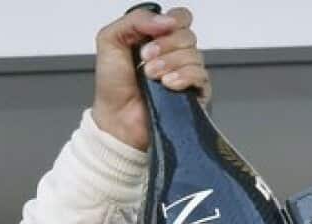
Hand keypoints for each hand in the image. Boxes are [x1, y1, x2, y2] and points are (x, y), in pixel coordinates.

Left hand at [92, 6, 210, 150]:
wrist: (115, 118)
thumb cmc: (113, 86)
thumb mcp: (110, 41)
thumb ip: (134, 20)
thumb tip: (165, 20)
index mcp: (159, 38)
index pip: (181, 18)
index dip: (172, 21)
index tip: (153, 34)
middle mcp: (175, 53)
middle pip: (188, 34)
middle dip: (164, 45)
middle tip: (144, 59)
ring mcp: (186, 72)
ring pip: (194, 54)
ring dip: (169, 63)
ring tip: (150, 76)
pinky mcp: (195, 92)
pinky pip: (200, 75)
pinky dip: (183, 77)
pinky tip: (167, 84)